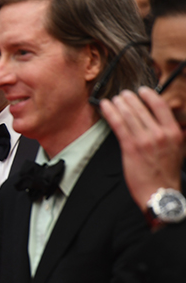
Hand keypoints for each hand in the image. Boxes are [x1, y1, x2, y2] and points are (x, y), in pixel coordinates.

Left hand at [100, 88, 183, 210]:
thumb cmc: (165, 174)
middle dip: (130, 99)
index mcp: (174, 133)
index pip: (161, 106)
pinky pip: (118, 125)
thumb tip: (160, 124)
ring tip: (113, 99)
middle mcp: (160, 134)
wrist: (160, 192)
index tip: (142, 91)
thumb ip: (169, 135)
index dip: (150, 95)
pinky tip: (105, 107)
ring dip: (119, 104)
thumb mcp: (177, 150)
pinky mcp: (131, 147)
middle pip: (142, 109)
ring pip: (129, 115)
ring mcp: (145, 140)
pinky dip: (110, 113)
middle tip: (123, 94)